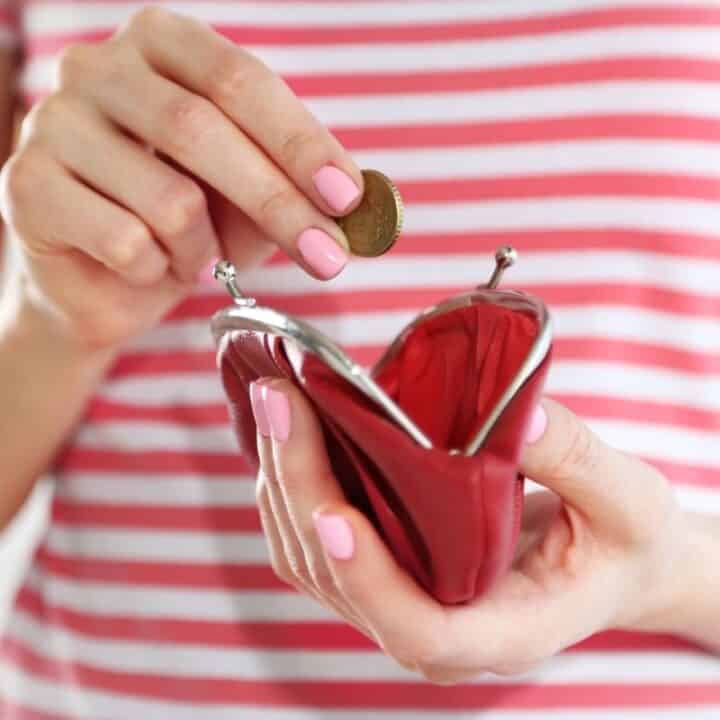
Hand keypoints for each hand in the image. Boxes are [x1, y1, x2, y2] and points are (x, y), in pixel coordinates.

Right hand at [0, 7, 359, 351]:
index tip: (347, 198)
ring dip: (203, 247)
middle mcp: (98, 67)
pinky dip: (157, 268)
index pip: (240, 79)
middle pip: (202, 128)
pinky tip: (145, 263)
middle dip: (277, 203)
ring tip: (196, 256)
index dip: (299, 140)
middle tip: (327, 258)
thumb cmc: (185, 223)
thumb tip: (364, 199)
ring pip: (166, 198)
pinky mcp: (26, 187)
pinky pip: (124, 241)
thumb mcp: (249, 194)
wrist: (104, 278)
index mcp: (162, 45)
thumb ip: (296, 183)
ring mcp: (52, 123)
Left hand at [249, 378, 698, 682]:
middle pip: (340, 578)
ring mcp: (398, 600)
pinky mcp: (381, 567)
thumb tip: (515, 414)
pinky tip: (291, 428)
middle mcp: (434, 629)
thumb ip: (577, 460)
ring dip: (285, 479)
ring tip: (279, 401)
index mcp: (501, 631)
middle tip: (282, 401)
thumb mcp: (627, 501)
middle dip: (301, 487)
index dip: (368, 578)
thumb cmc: (620, 541)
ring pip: (311, 558)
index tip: (335, 511)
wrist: (605, 557)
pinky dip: (293, 481)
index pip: (419, 629)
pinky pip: (313, 536)